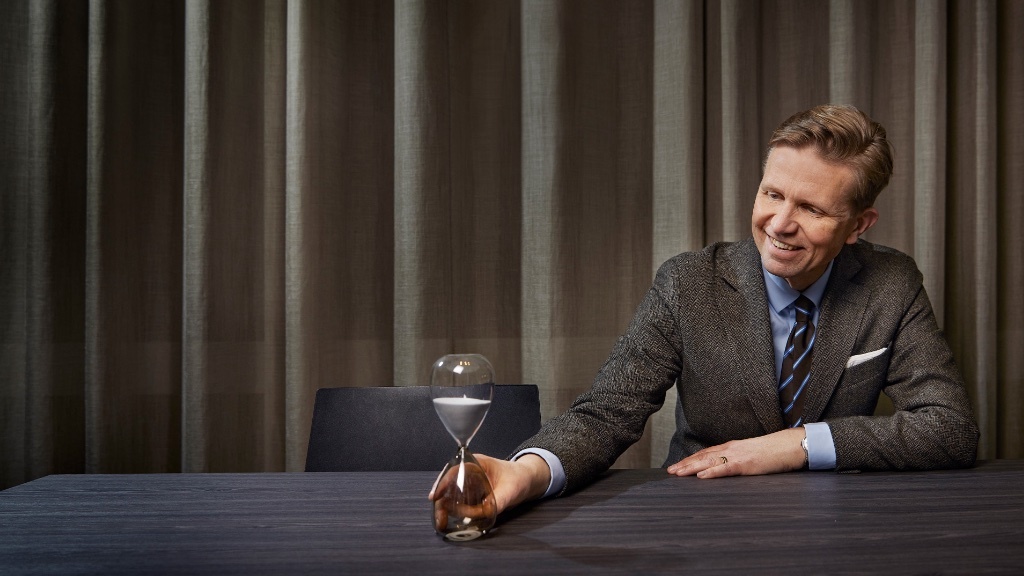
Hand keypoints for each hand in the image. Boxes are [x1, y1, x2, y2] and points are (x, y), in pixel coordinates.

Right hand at [427, 453, 550, 515]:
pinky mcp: (473, 494)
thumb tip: (485, 513)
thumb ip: (499, 500)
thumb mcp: (511, 489)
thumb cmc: (519, 478)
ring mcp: (470, 483)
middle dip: (441, 502)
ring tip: (442, 522)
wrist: (527, 480)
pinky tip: (450, 521)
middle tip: (439, 518)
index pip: (454, 471)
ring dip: (445, 508)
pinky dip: (454, 511)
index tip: (435, 496)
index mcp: (476, 463)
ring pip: (452, 495)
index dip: (442, 483)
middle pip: (449, 485)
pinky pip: (460, 502)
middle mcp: (470, 472)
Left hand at [665, 427, 805, 478]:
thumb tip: (726, 469)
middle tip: (670, 472)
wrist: (789, 446)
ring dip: (692, 468)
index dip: (690, 460)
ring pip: (709, 462)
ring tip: (678, 473)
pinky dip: (712, 473)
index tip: (677, 466)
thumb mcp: (750, 455)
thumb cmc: (773, 452)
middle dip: (685, 464)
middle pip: (703, 457)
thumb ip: (737, 460)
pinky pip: (725, 469)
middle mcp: (731, 449)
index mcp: (732, 447)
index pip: (706, 453)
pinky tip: (701, 477)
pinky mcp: (746, 464)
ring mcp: (737, 456)